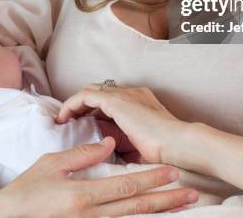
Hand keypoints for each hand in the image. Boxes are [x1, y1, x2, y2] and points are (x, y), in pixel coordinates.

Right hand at [0, 137, 197, 216]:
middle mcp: (90, 216)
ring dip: (158, 213)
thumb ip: (82, 155)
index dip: (151, 180)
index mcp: (82, 196)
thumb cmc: (27, 190)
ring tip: (181, 206)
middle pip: (136, 208)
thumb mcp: (51, 164)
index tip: (173, 172)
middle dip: (166, 200)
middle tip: (190, 194)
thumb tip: (108, 142)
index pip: (125, 187)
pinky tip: (152, 216)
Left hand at [56, 85, 183, 163]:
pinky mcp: (116, 100)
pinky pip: (86, 96)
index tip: (84, 124)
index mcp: (140, 101)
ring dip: (75, 104)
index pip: (112, 98)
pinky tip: (65, 118)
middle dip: (83, 104)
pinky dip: (73, 104)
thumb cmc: (167, 150)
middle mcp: (132, 93)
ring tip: (64, 119)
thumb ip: (129, 144)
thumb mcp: (143, 145)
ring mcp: (125, 94)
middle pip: (100, 90)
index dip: (95, 109)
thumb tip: (113, 153)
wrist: (178, 143)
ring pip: (91, 90)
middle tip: (70, 120)